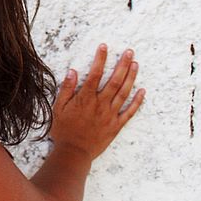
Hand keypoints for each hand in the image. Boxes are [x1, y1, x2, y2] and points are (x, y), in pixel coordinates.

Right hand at [50, 44, 145, 161]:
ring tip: (136, 65)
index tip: (104, 47)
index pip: (95, 73)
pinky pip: (129, 112)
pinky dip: (137, 102)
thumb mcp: (58, 108)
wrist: (73, 152)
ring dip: (131, 77)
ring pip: (124, 93)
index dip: (100, 59)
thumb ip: (66, 89)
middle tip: (129, 52)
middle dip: (123, 64)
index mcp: (86, 98)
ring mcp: (110, 115)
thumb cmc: (63, 131)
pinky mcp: (116, 125)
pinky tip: (143, 91)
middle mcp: (100, 104)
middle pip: (115, 80)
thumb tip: (73, 72)